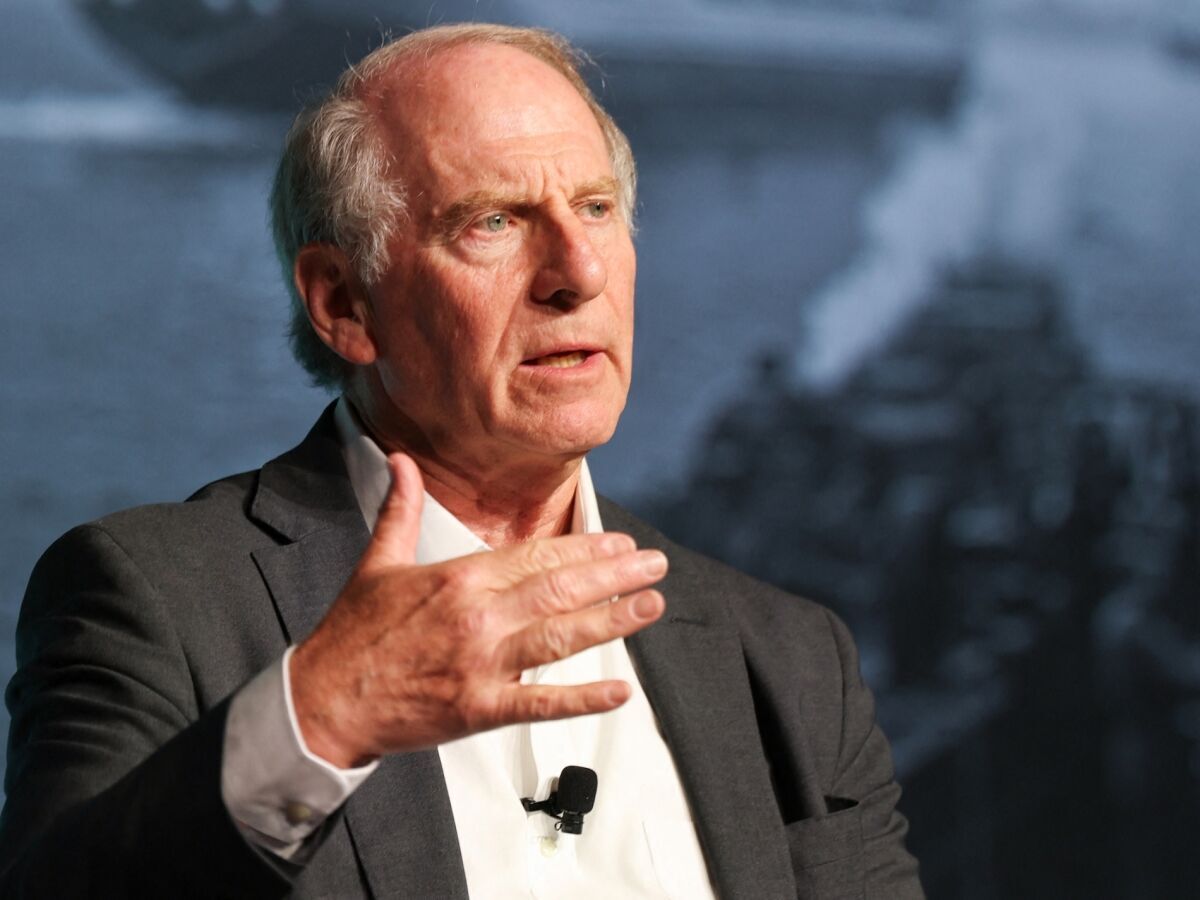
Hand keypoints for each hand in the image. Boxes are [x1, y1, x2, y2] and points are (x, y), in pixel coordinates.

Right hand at [289, 453, 666, 767]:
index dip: (584, 547)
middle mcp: (477, 615)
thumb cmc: (353, 632)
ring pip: (561, 636)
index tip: (618, 541)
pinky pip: (540, 702)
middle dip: (614, 573)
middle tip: (654, 563)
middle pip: (560, 588)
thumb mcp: (378, 561)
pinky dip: (583, 698)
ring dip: (613, 619)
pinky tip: (620, 690)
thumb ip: (400, 508)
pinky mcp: (479, 708)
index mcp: (458, 578)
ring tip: (652, 605)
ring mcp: (481, 663)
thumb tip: (401, 459)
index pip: (536, 555)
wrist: (323, 699)